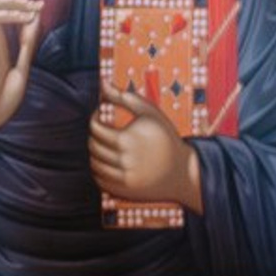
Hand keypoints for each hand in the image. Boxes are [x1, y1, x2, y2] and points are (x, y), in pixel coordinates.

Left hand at [88, 86, 203, 211]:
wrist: (182, 172)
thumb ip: (124, 96)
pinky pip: (99, 180)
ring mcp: (122, 178)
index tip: (101, 115)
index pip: (95, 128)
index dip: (94, 118)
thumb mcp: (150, 113)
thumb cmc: (165, 138)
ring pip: (94, 164)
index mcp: (127, 140)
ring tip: (107, 145)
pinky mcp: (122, 191)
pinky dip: (99, 169)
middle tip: (104, 130)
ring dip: (95, 153)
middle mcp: (123, 161)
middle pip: (93, 146)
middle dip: (94, 135)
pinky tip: (110, 161)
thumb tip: (103, 83)